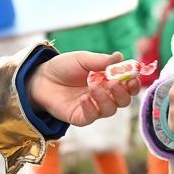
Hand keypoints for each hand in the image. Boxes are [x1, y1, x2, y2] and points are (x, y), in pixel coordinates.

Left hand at [27, 52, 141, 127]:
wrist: (40, 78)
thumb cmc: (62, 67)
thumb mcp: (82, 59)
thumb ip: (101, 60)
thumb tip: (120, 57)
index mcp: (108, 81)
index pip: (128, 86)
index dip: (133, 83)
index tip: (133, 76)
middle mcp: (104, 96)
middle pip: (123, 101)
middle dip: (123, 93)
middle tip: (116, 83)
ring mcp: (93, 108)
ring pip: (110, 110)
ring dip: (106, 99)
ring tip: (93, 87)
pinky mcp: (80, 117)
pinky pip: (92, 117)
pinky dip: (91, 108)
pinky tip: (84, 98)